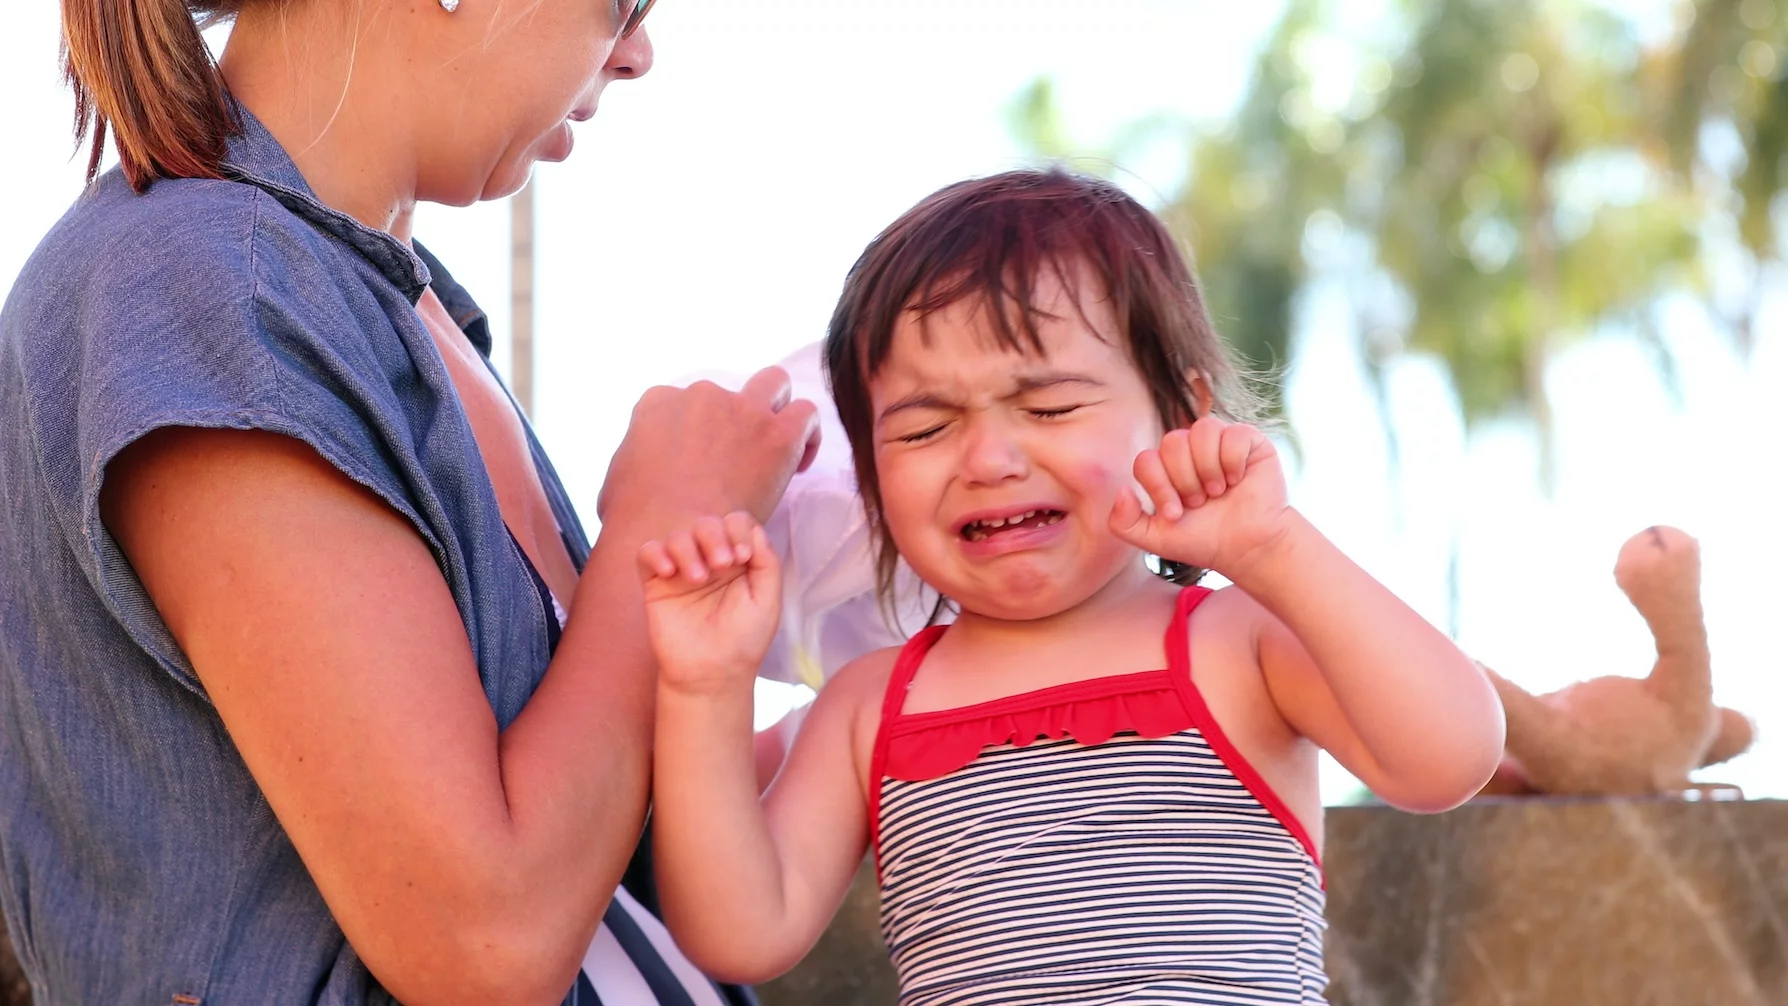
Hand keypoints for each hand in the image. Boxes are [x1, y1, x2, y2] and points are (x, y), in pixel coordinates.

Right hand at [599, 367, 820, 534]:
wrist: (670, 532)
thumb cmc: (638, 516)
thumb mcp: (618, 475)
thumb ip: (635, 454)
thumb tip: (643, 459)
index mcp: (659, 400)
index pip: (688, 400)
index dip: (704, 429)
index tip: (710, 457)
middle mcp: (701, 394)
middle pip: (731, 391)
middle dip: (739, 413)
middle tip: (742, 451)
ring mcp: (740, 409)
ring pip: (775, 384)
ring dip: (777, 409)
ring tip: (776, 446)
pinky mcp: (775, 433)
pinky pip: (806, 414)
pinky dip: (807, 435)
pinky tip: (796, 464)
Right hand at [639, 512, 781, 694]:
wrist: (711, 674)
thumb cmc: (743, 641)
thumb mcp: (767, 601)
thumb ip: (766, 562)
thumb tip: (753, 531)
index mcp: (738, 560)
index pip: (736, 523)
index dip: (738, 530)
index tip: (742, 556)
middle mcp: (709, 560)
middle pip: (707, 524)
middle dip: (714, 536)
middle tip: (721, 564)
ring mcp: (682, 570)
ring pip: (677, 536)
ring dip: (688, 549)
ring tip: (698, 578)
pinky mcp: (657, 584)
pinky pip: (647, 553)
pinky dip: (656, 554)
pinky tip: (669, 572)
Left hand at [1108, 418, 1292, 578]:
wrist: (1248, 548)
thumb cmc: (1205, 542)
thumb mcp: (1155, 539)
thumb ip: (1124, 522)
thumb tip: (1121, 490)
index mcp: (1165, 469)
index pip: (1146, 460)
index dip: (1158, 487)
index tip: (1176, 514)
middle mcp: (1190, 451)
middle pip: (1172, 441)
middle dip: (1184, 480)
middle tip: (1201, 502)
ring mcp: (1218, 443)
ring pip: (1201, 429)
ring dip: (1207, 467)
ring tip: (1218, 490)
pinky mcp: (1248, 441)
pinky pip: (1233, 433)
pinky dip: (1233, 460)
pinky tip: (1238, 479)